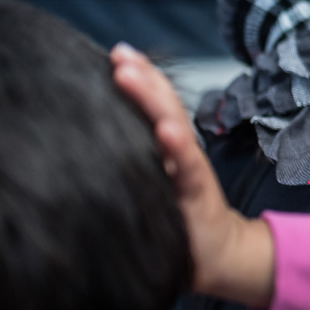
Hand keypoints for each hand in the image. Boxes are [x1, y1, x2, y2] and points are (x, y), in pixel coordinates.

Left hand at [111, 43, 275, 307]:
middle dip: (143, 78)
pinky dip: (176, 147)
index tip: (117, 53)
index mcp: (168, 148)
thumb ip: (134, 160)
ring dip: (152, 99)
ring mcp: (189, 170)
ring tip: (129, 74)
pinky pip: (186, 167)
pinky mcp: (197, 194)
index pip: (156, 104)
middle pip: (163, 106)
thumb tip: (91, 139)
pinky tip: (164, 130)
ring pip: (172, 126)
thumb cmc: (180, 222)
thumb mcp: (154, 185)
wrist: (218, 257)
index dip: (140, 77)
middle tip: (120, 54)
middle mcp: (180, 152)